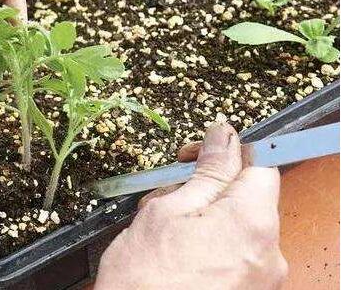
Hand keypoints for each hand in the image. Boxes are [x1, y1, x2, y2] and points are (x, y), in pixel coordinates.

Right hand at [94, 123, 287, 289]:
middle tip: (170, 194)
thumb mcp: (167, 211)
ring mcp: (261, 276)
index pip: (259, 164)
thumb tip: (222, 137)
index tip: (200, 154)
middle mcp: (268, 252)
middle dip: (209, 187)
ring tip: (166, 227)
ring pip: (239, 223)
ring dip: (206, 215)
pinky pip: (237, 251)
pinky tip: (178, 248)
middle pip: (248, 196)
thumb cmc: (144, 281)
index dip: (227, 152)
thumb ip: (205, 172)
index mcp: (252, 222)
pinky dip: (212, 241)